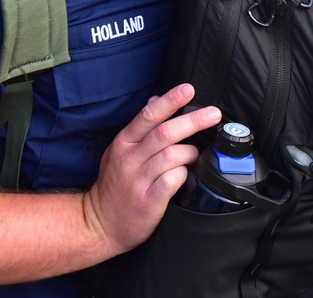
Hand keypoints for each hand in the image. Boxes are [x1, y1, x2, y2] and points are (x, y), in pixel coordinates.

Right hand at [83, 84, 220, 255]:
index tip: (189, 89)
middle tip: (213, 114)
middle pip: (165, 133)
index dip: (170, 101)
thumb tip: (155, 101)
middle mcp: (130, 159)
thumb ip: (139, 128)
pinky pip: (173, 180)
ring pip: (172, 155)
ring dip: (190, 152)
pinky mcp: (148, 201)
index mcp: (124, 143)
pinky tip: (185, 176)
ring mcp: (138, 180)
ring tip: (194, 155)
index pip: (149, 115)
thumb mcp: (119, 151)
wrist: (99, 224)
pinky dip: (184, 175)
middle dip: (193, 120)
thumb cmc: (115, 185)